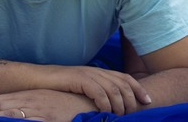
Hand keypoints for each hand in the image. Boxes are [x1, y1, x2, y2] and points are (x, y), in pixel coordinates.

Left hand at [0, 89, 93, 121]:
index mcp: (26, 97)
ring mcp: (37, 110)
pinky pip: (27, 120)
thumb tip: (13, 114)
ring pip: (9, 114)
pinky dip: (14, 120)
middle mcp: (29, 101)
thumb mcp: (45, 105)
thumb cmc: (66, 106)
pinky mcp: (48, 118)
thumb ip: (28, 108)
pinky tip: (2, 120)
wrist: (89, 103)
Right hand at [37, 64, 151, 114]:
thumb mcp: (82, 89)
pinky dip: (104, 102)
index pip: (125, 78)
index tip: (148, 100)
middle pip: (122, 83)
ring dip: (119, 103)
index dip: (138, 88)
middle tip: (133, 112)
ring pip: (112, 88)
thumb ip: (97, 93)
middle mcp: (96, 71)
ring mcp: (88, 74)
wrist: (39, 79)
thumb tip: (111, 107)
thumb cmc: (60, 87)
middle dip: (132, 98)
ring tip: (120, 115)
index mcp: (99, 72)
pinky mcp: (78, 79)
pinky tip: (106, 112)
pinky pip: (97, 91)